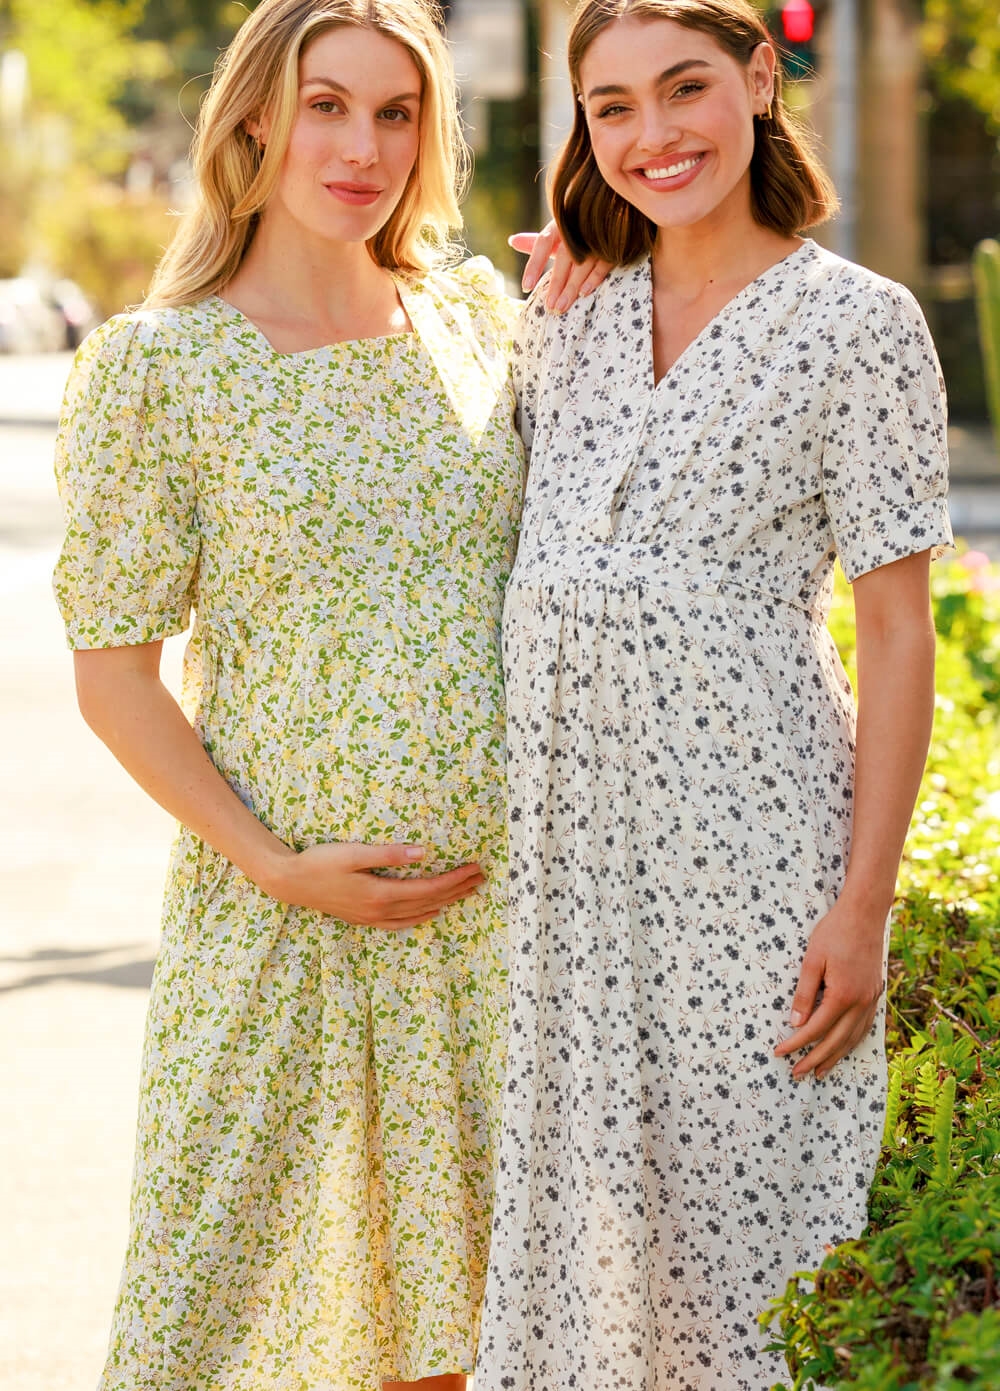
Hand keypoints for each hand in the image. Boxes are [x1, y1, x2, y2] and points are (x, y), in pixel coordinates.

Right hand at [265, 841, 485, 930]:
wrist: (289, 882)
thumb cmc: (319, 862)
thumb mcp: (353, 853)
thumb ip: (389, 854)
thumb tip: (423, 853)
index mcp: (381, 894)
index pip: (429, 888)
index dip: (454, 880)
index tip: (474, 869)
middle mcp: (380, 911)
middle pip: (429, 902)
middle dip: (457, 890)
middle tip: (481, 878)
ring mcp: (372, 918)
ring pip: (418, 914)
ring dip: (444, 903)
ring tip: (465, 894)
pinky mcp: (363, 919)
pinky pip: (401, 923)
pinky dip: (420, 918)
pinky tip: (430, 913)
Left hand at [508, 221, 611, 311]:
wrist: (612, 212)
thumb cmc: (578, 229)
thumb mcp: (558, 232)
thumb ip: (536, 241)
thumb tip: (511, 241)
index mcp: (560, 223)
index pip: (543, 243)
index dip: (534, 265)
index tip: (526, 287)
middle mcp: (578, 227)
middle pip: (564, 257)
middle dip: (556, 283)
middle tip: (549, 306)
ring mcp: (596, 236)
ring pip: (583, 263)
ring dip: (572, 286)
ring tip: (561, 307)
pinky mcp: (613, 245)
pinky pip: (603, 263)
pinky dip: (594, 278)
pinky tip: (584, 293)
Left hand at [773, 898, 886, 1080]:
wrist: (865, 914)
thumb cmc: (834, 932)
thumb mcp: (812, 960)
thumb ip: (805, 993)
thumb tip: (796, 1023)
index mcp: (843, 996)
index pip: (815, 1030)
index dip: (796, 1044)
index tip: (779, 1053)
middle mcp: (861, 1003)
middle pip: (835, 1041)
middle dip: (815, 1060)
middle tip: (797, 1074)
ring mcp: (871, 1000)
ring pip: (852, 1038)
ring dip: (835, 1057)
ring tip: (820, 1072)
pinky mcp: (875, 994)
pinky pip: (864, 1027)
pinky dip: (851, 1042)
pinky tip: (843, 1048)